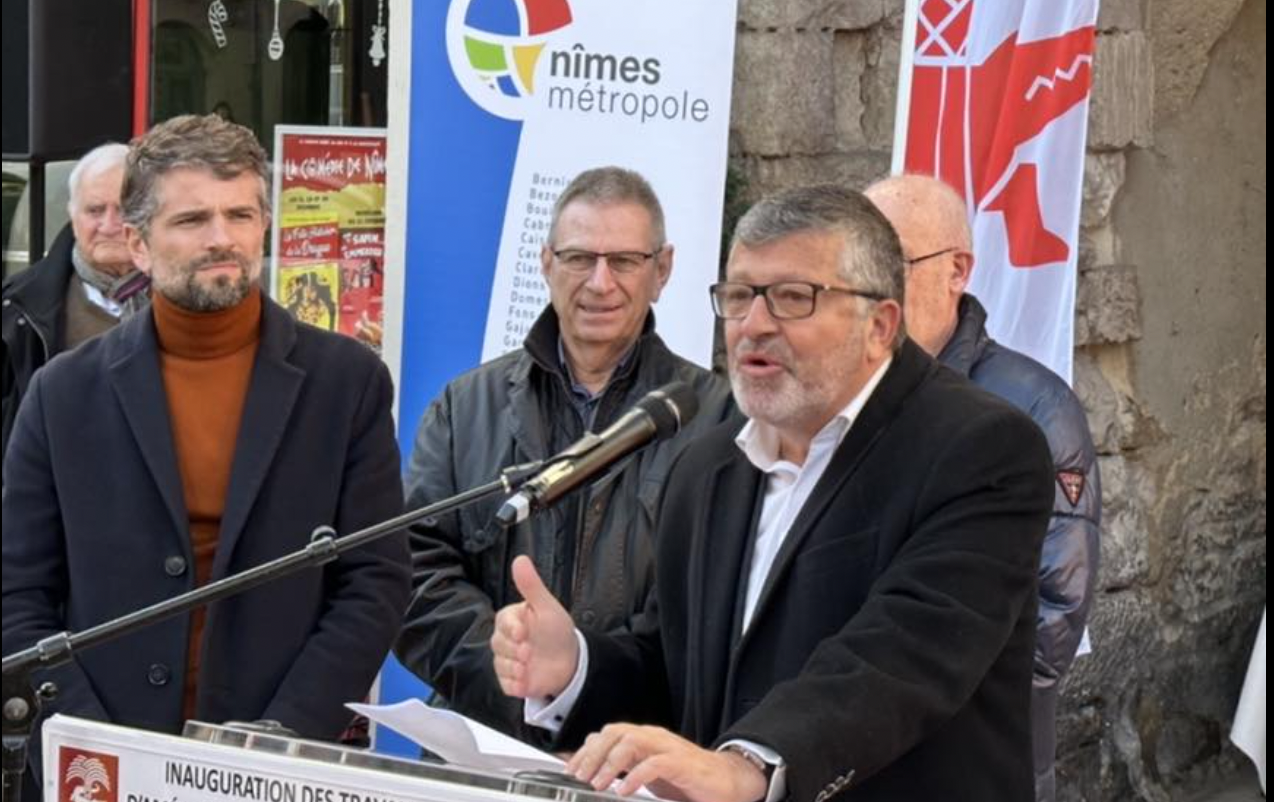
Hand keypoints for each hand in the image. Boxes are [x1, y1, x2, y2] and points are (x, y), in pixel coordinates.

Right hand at [491, 556, 578, 698]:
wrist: (570, 660)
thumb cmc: (556, 630)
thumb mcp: (547, 606)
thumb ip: (531, 586)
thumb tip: (520, 559)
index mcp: (511, 620)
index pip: (503, 622)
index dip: (512, 628)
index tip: (524, 632)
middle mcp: (505, 640)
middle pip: (499, 645)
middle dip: (515, 650)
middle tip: (529, 651)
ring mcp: (507, 661)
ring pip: (501, 665)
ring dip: (515, 668)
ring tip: (529, 667)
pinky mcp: (511, 681)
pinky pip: (506, 685)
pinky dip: (515, 685)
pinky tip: (526, 681)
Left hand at [565, 724, 768, 801]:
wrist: (726, 780)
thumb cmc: (686, 778)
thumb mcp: (646, 773)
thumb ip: (622, 769)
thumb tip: (592, 773)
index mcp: (643, 739)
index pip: (606, 735)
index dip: (585, 751)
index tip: (570, 771)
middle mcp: (653, 738)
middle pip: (614, 733)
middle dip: (592, 755)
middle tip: (579, 778)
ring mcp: (668, 747)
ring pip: (631, 742)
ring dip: (610, 763)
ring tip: (598, 784)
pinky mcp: (681, 763)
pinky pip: (654, 763)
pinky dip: (636, 775)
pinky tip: (624, 790)